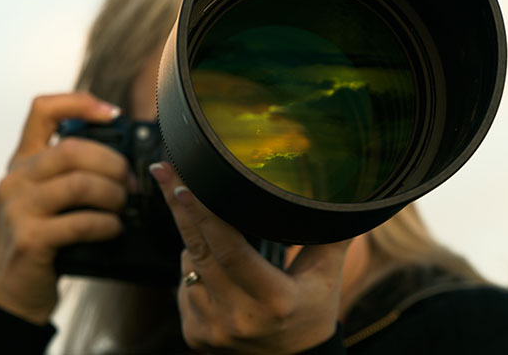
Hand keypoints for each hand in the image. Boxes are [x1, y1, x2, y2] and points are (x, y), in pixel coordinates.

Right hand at [0, 92, 128, 323]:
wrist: (11, 293)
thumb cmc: (42, 243)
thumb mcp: (48, 199)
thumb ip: (73, 174)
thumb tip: (127, 162)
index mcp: (23, 162)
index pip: (42, 110)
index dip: (80, 102)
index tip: (112, 115)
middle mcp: (16, 180)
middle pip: (72, 149)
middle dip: (113, 163)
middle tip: (130, 183)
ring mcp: (18, 209)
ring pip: (79, 183)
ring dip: (113, 194)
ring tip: (122, 206)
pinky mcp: (29, 239)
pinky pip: (79, 222)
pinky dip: (106, 224)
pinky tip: (113, 228)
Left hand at [151, 163, 349, 353]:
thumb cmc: (313, 311)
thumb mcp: (327, 274)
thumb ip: (331, 234)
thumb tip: (344, 192)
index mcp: (274, 300)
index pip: (230, 251)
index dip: (204, 215)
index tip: (182, 185)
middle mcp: (239, 318)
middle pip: (199, 251)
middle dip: (180, 208)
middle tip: (163, 171)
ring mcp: (213, 330)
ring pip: (188, 266)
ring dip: (193, 240)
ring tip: (209, 225)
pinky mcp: (196, 336)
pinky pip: (184, 286)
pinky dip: (193, 268)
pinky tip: (211, 265)